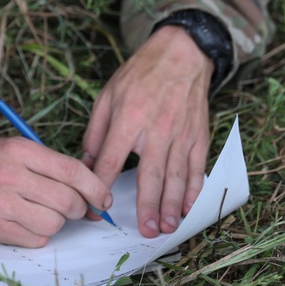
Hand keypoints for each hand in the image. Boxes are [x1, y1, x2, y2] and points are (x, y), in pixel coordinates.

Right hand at [0, 137, 113, 247]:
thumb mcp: (17, 149)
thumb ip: (52, 165)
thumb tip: (91, 189)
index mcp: (20, 150)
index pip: (71, 171)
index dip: (95, 187)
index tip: (103, 198)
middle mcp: (10, 176)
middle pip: (67, 200)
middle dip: (79, 207)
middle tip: (74, 207)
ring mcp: (1, 204)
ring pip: (54, 222)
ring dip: (58, 221)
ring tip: (45, 211)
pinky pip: (37, 238)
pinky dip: (40, 233)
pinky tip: (28, 221)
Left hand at [82, 25, 211, 237]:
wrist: (181, 54)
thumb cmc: (140, 74)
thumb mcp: (107, 96)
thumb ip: (96, 132)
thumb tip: (85, 162)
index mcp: (128, 118)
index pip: (112, 161)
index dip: (101, 187)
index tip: (95, 208)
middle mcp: (156, 128)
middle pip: (151, 175)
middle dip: (147, 206)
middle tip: (144, 231)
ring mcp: (181, 133)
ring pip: (176, 176)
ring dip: (171, 205)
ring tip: (165, 227)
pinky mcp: (198, 135)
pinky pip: (197, 167)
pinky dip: (193, 190)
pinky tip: (187, 207)